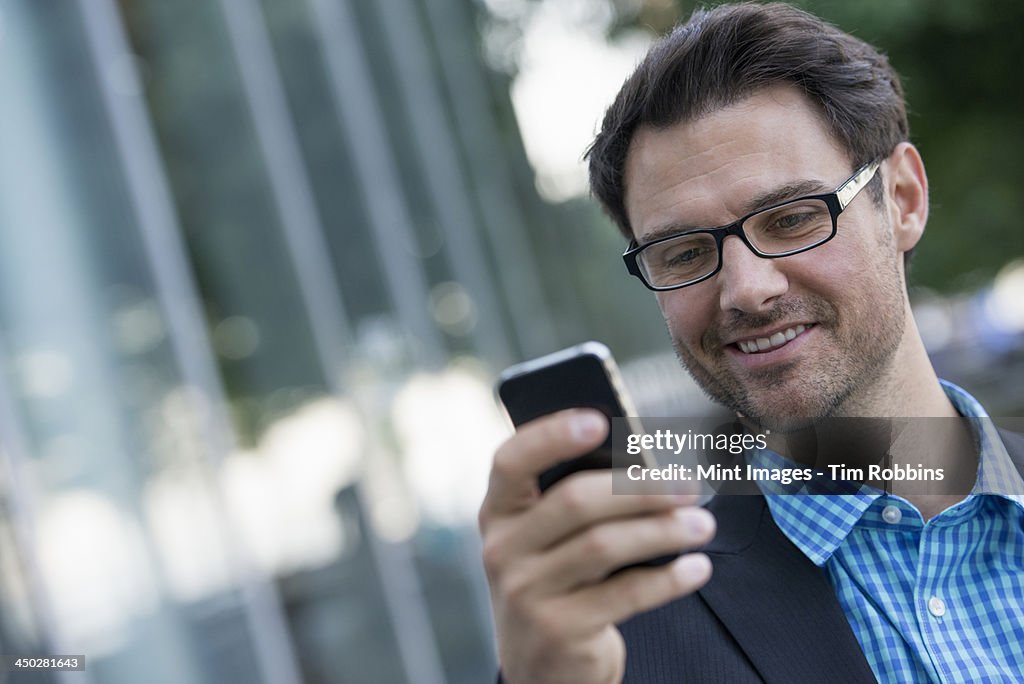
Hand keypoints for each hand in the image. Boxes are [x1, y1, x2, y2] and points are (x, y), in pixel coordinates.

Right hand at [480, 409, 714, 683]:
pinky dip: (669, 579)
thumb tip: (643, 465)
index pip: (512, 461)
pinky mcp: (558, 630)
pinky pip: (625, 594)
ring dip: (663, 531)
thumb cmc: (556, 581)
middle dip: (640, 488)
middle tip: (688, 486)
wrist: (540, 665)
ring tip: (702, 525)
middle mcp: (503, 549)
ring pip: (605, 545)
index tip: (599, 420)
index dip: (551, 436)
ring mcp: (526, 592)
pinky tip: (696, 568)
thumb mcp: (546, 540)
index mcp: (498, 512)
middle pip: (574, 501)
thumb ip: (574, 502)